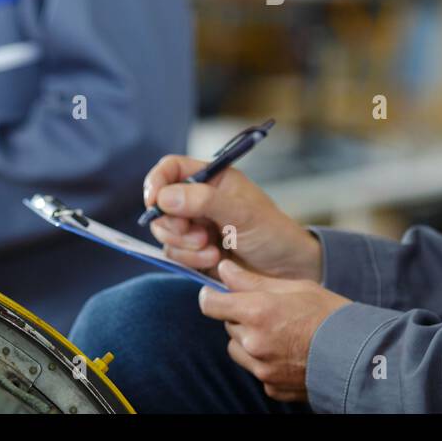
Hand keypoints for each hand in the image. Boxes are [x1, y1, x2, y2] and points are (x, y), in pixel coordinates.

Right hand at [142, 154, 321, 281]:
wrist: (288, 271)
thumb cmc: (272, 233)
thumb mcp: (242, 213)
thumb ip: (204, 201)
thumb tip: (164, 197)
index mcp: (211, 179)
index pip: (171, 169)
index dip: (156, 182)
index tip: (154, 201)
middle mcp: (198, 200)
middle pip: (160, 204)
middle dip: (172, 223)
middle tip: (197, 235)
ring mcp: (195, 226)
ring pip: (165, 232)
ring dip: (184, 245)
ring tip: (212, 250)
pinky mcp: (194, 252)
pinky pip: (174, 254)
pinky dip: (190, 259)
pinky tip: (214, 261)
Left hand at [199, 258, 350, 401]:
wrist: (358, 355)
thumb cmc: (330, 315)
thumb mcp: (293, 287)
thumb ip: (252, 280)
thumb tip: (223, 269)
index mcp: (257, 312)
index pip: (210, 304)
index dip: (211, 296)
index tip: (215, 293)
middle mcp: (254, 342)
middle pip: (227, 325)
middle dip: (240, 316)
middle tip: (269, 311)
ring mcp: (261, 369)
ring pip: (237, 349)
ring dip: (247, 339)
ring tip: (278, 332)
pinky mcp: (271, 387)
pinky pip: (255, 369)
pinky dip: (264, 360)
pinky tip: (287, 352)